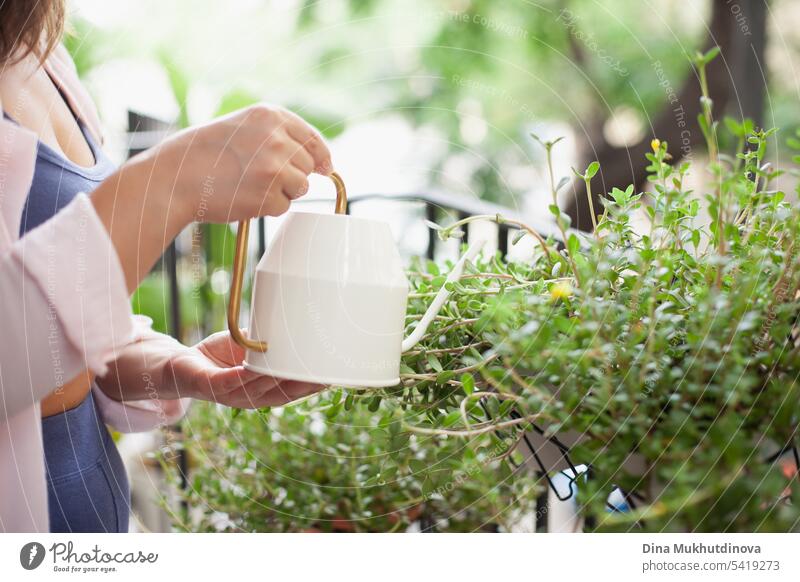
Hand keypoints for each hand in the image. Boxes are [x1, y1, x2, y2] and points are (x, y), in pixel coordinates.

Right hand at [144, 104, 332, 222]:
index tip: (325, 167)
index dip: (321, 156)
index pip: (313, 138)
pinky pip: (283, 207)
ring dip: (281, 191)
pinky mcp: (269, 195)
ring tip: (249, 185)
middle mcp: (276, 138)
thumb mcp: (243, 128)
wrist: (174, 177)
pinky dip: (267, 208)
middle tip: (259, 177)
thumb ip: (278, 136)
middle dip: (292, 175)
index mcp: (270, 115)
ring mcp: (274, 167)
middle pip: (307, 165)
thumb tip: (321, 162)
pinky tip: (243, 197)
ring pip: (300, 187)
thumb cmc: (204, 154)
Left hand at [166, 330, 325, 407]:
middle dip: (304, 383)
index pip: (294, 392)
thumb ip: (270, 342)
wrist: (179, 365)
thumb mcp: (251, 346)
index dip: (314, 385)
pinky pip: (233, 381)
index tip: (335, 374)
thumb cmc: (218, 356)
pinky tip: (260, 366)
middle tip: (325, 370)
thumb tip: (295, 323)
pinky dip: (248, 375)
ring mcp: (231, 396)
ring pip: (261, 389)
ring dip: (280, 377)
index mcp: (264, 392)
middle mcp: (251, 399)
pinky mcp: (211, 387)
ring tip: (299, 364)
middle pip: (283, 393)